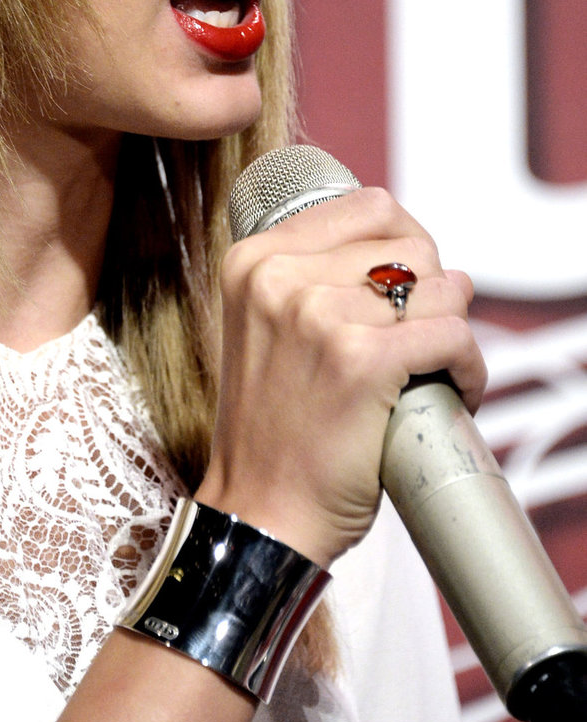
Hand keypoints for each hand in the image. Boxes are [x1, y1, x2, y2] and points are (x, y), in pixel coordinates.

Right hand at [195, 187, 487, 566]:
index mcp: (253, 260)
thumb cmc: (271, 432)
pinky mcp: (361, 361)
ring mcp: (318, 315)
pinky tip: (452, 391)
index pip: (369, 207)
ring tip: (434, 371)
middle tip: (420, 342)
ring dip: (454, 333)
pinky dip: (468, 369)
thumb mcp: (264, 328)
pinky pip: (455, 337)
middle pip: (412, 246)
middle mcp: (280, 278)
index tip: (410, 292)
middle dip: (433, 294)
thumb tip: (412, 253)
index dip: (407, 248)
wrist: (258, 514)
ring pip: (443, 289)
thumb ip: (314, 277)